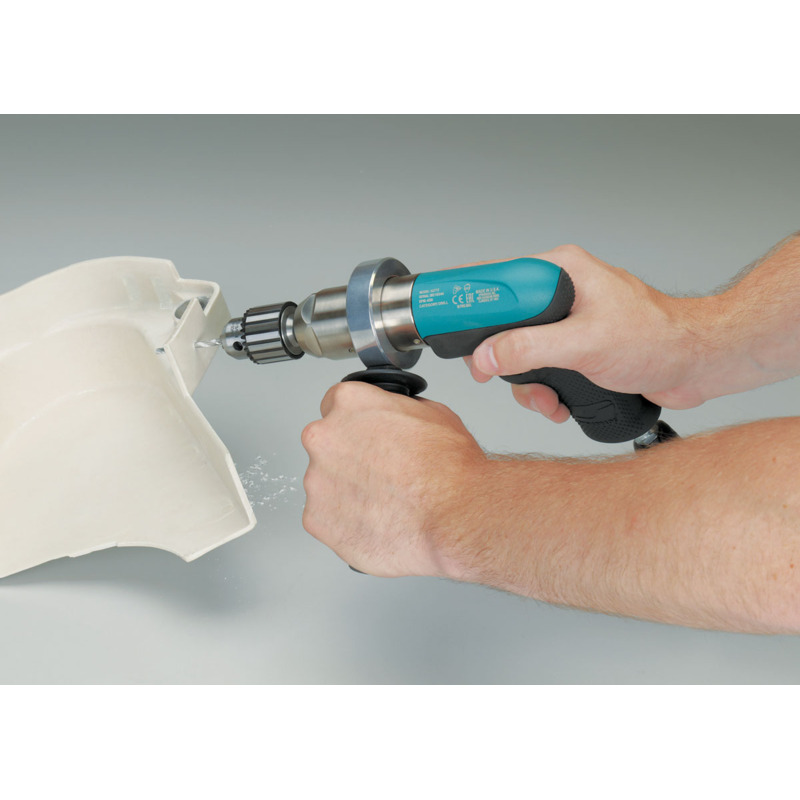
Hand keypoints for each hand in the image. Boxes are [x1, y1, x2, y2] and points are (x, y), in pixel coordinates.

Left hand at [301, 382, 486, 576]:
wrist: (455, 520)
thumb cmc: (450, 470)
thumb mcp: (433, 413)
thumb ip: (398, 409)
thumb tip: (395, 417)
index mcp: (349, 403)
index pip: (335, 403)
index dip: (355, 421)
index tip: (364, 436)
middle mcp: (325, 438)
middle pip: (327, 444)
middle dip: (349, 457)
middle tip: (381, 473)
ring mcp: (317, 481)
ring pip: (325, 483)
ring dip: (348, 491)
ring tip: (385, 502)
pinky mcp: (318, 519)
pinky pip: (327, 517)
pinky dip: (347, 522)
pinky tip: (377, 521)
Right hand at [465, 245, 713, 420]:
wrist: (696, 364)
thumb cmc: (657, 338)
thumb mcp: (585, 344)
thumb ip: (530, 348)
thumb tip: (487, 355)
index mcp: (561, 272)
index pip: (497, 278)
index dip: (469, 303)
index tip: (446, 324)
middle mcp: (561, 293)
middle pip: (502, 321)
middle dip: (501, 358)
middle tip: (493, 374)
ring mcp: (567, 322)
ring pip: (520, 351)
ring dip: (526, 383)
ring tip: (545, 399)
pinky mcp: (575, 347)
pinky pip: (541, 367)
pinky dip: (543, 389)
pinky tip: (559, 402)